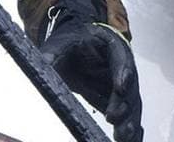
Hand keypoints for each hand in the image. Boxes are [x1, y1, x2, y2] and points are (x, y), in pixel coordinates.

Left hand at [37, 0, 143, 141]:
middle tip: (114, 118)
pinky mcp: (119, 102)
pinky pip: (128, 116)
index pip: (120, 58)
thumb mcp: (62, 42)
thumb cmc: (74, 41)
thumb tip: (42, 61)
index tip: (120, 86)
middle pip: (129, 86)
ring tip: (122, 136)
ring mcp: (123, 86)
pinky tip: (130, 140)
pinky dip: (131, 129)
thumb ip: (53, 52)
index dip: (122, 72)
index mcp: (112, 45)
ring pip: (131, 104)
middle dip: (124, 104)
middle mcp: (123, 66)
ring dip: (129, 121)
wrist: (77, 45)